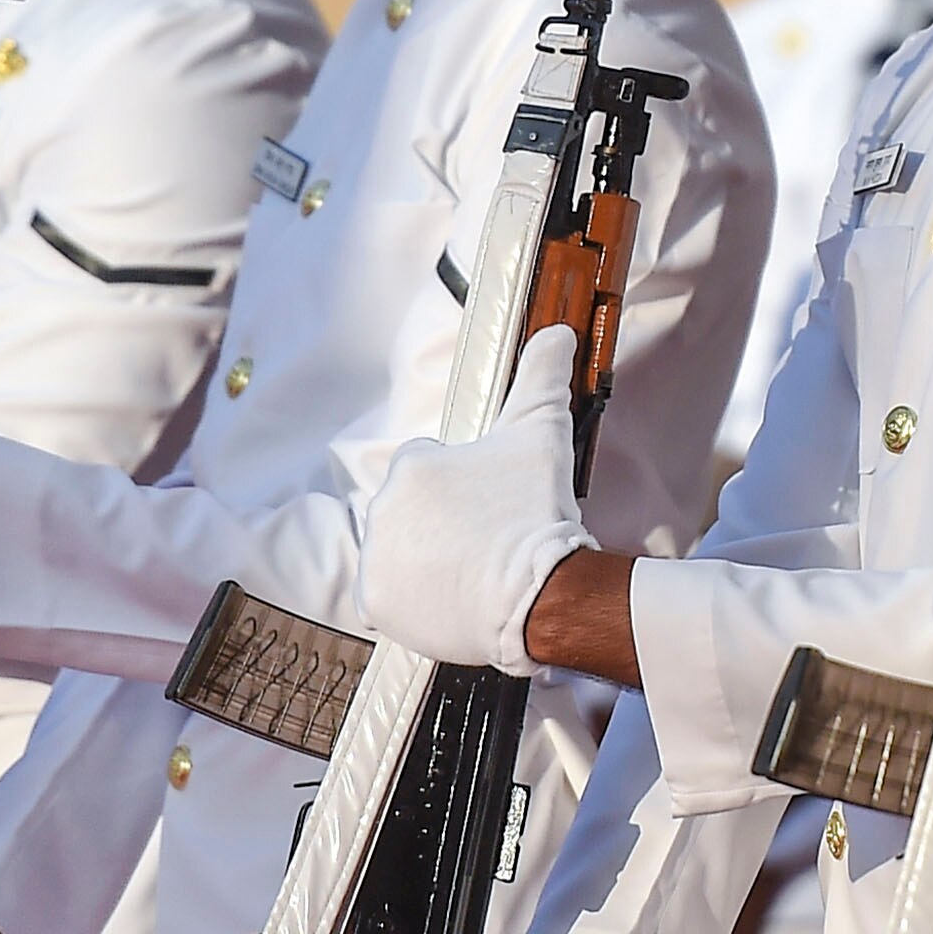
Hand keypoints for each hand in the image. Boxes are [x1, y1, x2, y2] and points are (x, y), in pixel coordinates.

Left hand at [360, 330, 590, 674]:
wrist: (541, 593)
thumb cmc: (538, 512)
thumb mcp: (544, 433)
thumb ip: (543, 377)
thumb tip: (557, 331)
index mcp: (413, 465)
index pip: (429, 472)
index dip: (464, 491)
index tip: (492, 509)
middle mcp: (381, 508)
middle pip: (411, 515)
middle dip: (442, 527)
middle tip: (487, 544)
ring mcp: (376, 558)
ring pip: (398, 555)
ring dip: (425, 562)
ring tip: (472, 575)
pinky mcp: (375, 602)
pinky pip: (385, 598)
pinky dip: (410, 602)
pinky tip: (449, 599)